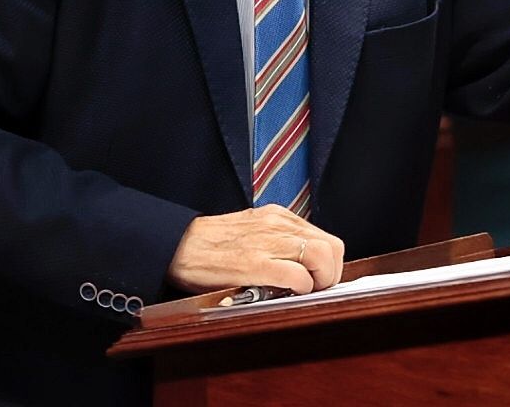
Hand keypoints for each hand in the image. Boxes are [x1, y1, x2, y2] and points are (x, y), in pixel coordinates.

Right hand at [167, 205, 344, 294]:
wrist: (177, 245)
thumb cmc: (213, 244)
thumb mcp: (252, 232)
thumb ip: (277, 242)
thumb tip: (303, 266)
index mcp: (278, 217)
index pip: (325, 238)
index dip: (330, 263)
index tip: (322, 279)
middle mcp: (278, 224)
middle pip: (331, 246)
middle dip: (332, 274)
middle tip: (318, 289)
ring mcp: (268, 242)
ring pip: (321, 256)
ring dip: (321, 281)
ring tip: (306, 292)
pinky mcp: (254, 263)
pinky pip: (296, 274)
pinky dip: (301, 287)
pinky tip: (289, 293)